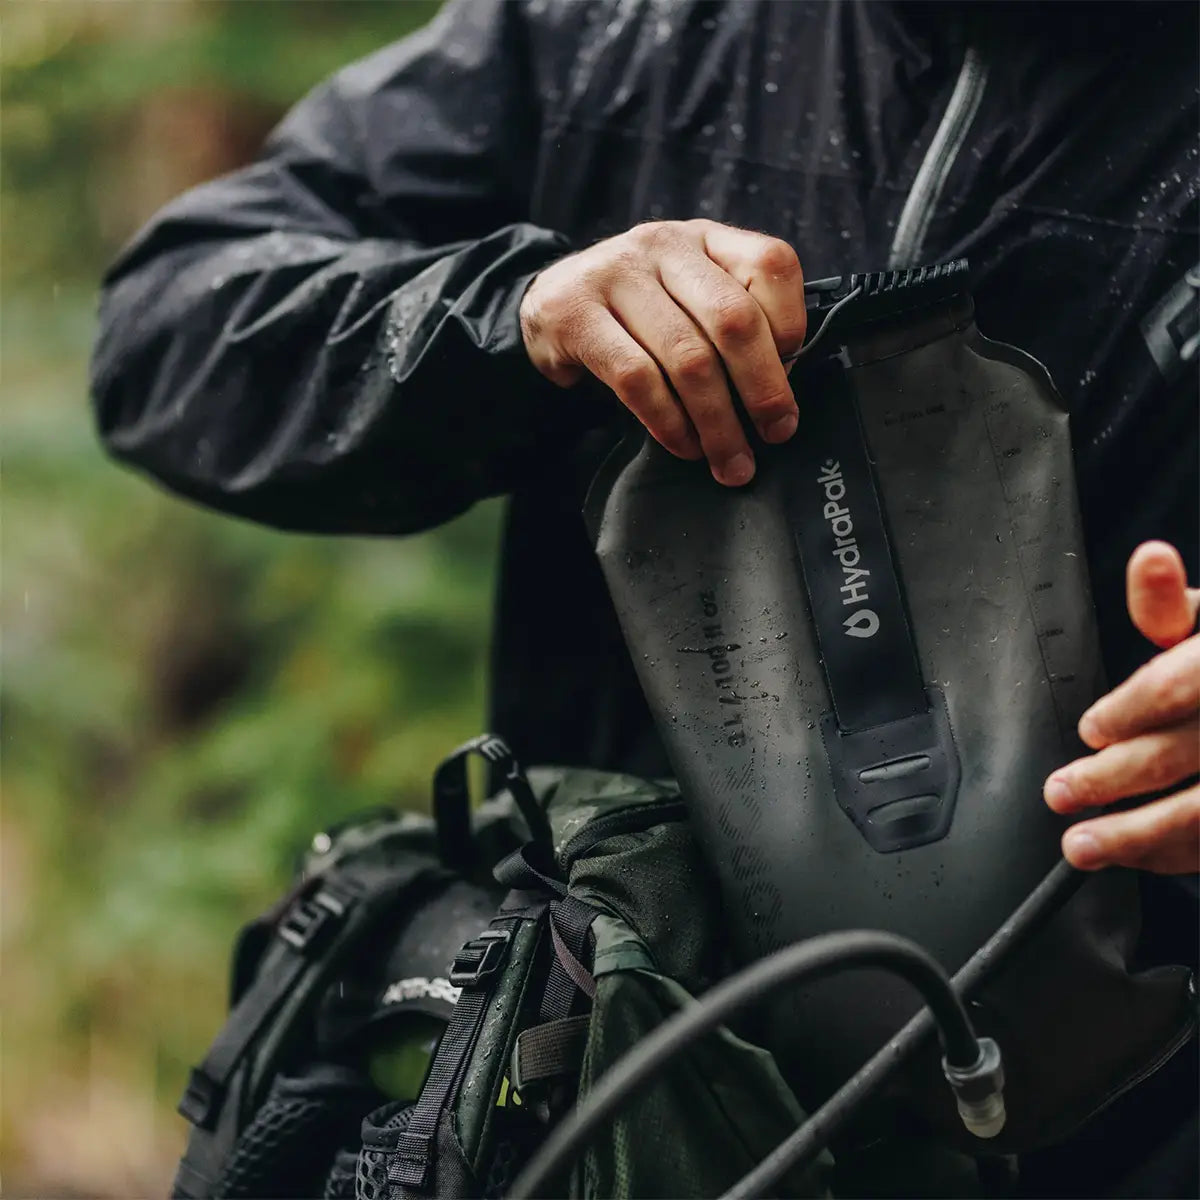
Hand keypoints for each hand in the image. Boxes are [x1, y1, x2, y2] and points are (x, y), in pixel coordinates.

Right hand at [520, 220, 806, 485]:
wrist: (547, 303)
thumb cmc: (637, 314)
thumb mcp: (688, 297)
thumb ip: (733, 321)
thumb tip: (781, 391)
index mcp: (705, 238)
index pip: (771, 265)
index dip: (791, 327)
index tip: (792, 378)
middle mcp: (664, 245)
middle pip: (733, 319)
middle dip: (763, 388)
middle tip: (777, 433)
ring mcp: (616, 275)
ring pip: (687, 358)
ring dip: (717, 423)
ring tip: (730, 461)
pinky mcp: (576, 315)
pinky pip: (637, 380)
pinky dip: (669, 423)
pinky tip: (684, 446)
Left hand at [1044, 541, 1198, 873]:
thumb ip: (1168, 604)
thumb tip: (1149, 558)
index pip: (1181, 685)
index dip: (1131, 710)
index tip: (1090, 730)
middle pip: (1182, 755)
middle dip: (1113, 778)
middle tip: (1059, 791)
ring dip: (1137, 836)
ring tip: (1079, 846)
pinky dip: (1171, 855)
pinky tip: (1131, 855)